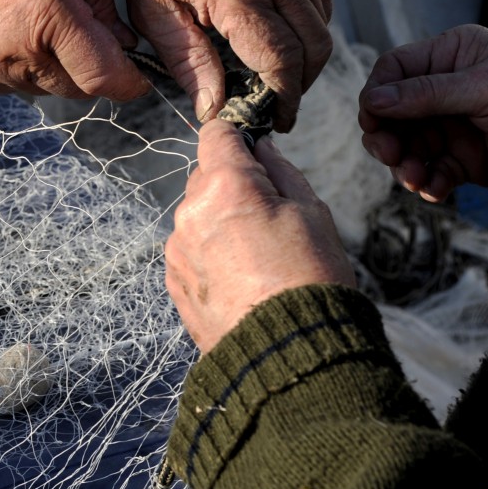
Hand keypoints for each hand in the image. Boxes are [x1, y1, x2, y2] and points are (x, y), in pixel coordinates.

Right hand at [0, 0, 148, 99]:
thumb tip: (124, 42)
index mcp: (47, 16)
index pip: (101, 76)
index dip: (128, 82)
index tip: (138, 77)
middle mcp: (18, 53)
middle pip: (79, 88)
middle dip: (94, 69)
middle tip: (90, 35)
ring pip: (49, 90)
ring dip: (60, 68)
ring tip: (46, 25)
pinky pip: (17, 86)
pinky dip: (29, 69)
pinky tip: (18, 32)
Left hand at [120, 0, 332, 129]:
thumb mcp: (153, 8)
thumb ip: (187, 61)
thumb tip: (212, 109)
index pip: (281, 60)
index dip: (282, 98)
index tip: (274, 120)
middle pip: (313, 50)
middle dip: (299, 87)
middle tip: (274, 105)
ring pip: (323, 30)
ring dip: (305, 62)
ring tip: (273, 77)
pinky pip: (321, 6)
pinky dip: (307, 32)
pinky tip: (277, 40)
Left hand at [165, 120, 354, 352]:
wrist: (289, 354)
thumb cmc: (311, 278)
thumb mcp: (313, 212)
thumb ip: (280, 171)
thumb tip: (260, 149)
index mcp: (226, 185)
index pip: (217, 134)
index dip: (237, 138)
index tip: (254, 153)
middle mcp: (190, 211)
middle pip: (205, 176)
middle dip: (232, 186)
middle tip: (269, 217)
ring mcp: (177, 249)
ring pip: (197, 215)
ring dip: (219, 222)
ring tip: (257, 257)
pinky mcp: (174, 281)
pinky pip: (190, 250)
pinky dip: (209, 254)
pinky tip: (240, 278)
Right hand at [359, 24, 487, 201]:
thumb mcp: (482, 87)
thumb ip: (425, 95)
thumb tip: (373, 100)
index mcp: (450, 58)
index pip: (394, 71)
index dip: (377, 95)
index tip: (372, 121)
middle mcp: (446, 91)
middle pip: (393, 114)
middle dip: (387, 137)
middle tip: (391, 155)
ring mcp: (454, 127)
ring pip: (408, 147)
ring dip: (405, 166)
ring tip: (415, 179)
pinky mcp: (465, 160)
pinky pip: (432, 172)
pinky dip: (428, 183)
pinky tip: (436, 190)